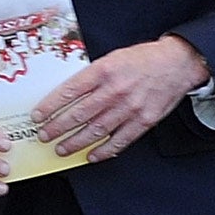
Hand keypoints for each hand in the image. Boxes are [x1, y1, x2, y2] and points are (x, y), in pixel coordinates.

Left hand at [32, 36, 209, 160]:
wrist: (177, 63)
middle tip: (44, 136)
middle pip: (79, 114)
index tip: (37, 116)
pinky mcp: (145, 120)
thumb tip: (65, 94)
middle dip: (57, 128)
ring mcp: (130, 108)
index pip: (68, 92)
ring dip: (75, 142)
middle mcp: (115, 90)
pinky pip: (121, 140)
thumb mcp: (110, 58)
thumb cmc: (141, 59)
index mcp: (103, 71)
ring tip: (61, 149)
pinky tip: (91, 156)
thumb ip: (90, 76)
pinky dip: (104, 150)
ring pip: (96, 130)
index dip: (49, 107)